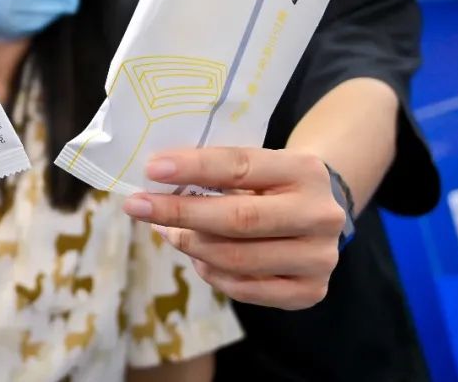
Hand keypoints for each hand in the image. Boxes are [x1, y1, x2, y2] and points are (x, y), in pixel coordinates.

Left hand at [121, 147, 344, 309]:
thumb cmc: (269, 184)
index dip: (193, 168)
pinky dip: (211, 273)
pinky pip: (245, 289)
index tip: (152, 169)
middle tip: (137, 206)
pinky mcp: (311, 291)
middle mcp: (320, 215)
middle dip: (179, 213)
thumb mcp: (254, 166)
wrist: (318, 211)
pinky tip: (196, 257)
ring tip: (168, 231)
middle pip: (238, 219)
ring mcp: (320, 257)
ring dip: (190, 245)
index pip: (240, 166)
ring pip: (237, 259)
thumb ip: (215, 173)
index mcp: (304, 170)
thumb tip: (155, 184)